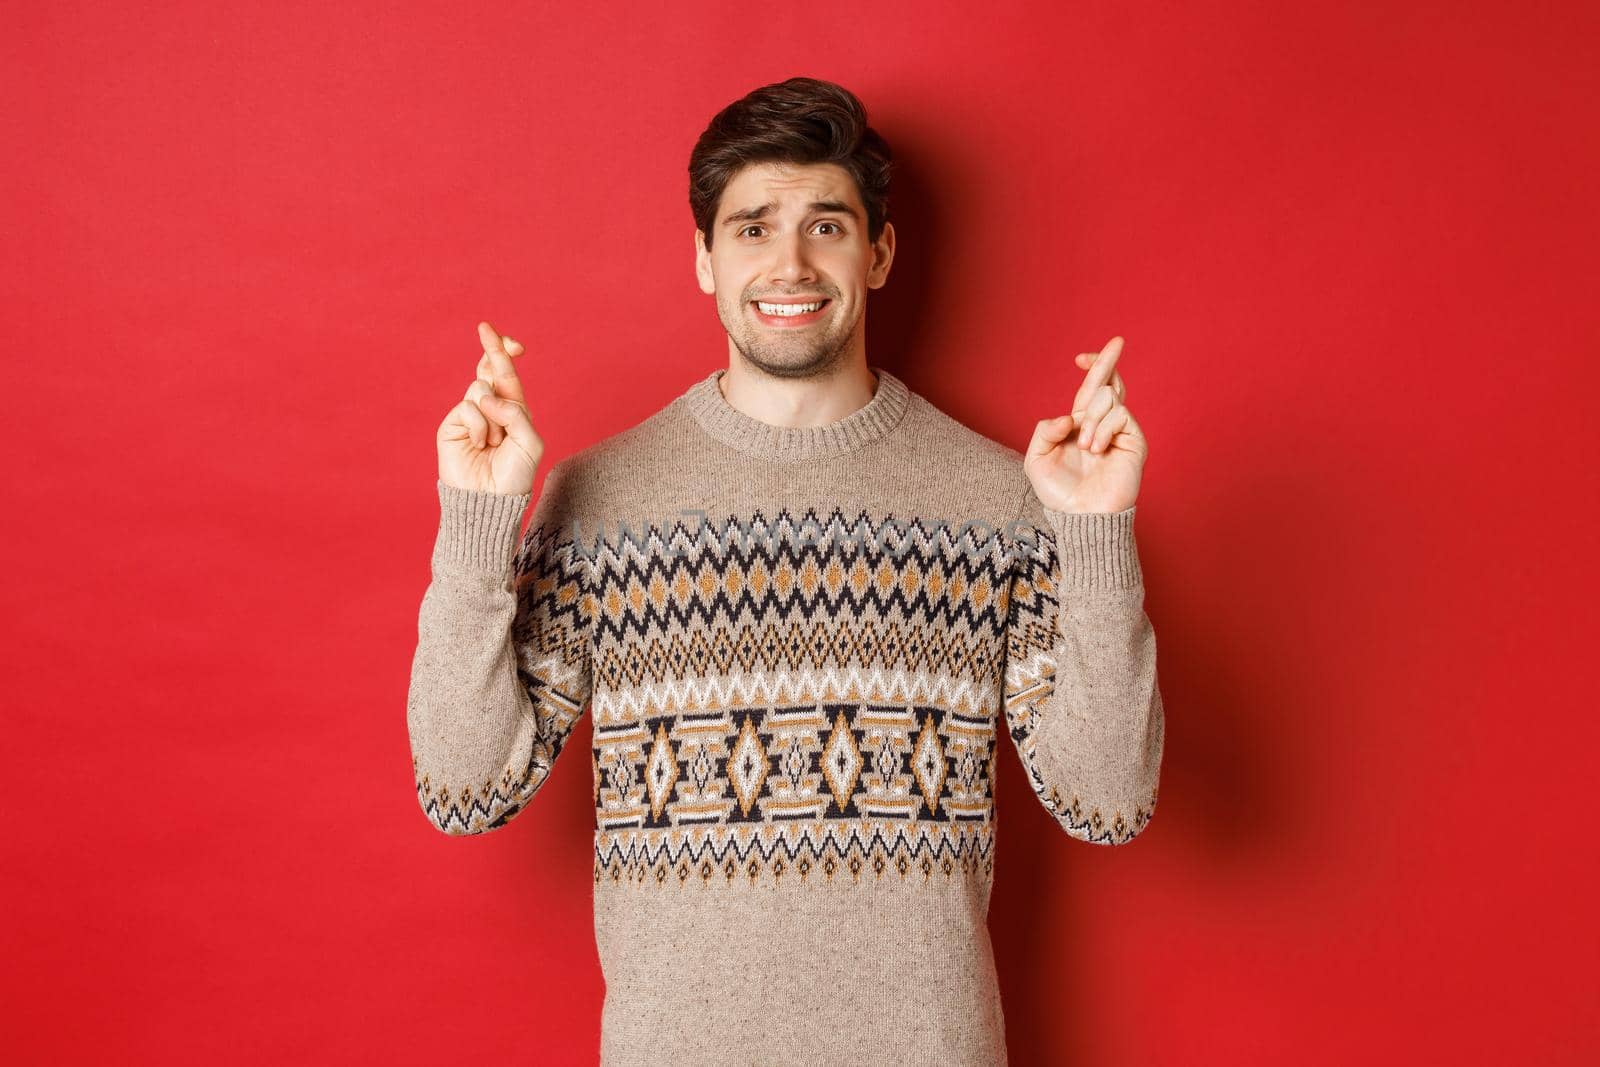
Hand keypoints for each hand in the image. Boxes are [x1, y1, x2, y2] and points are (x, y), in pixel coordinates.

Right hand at [436, 320, 544, 495]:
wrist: (488, 500)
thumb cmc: (514, 475)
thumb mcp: (530, 443)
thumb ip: (516, 414)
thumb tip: (487, 395)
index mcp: (512, 409)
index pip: (507, 375)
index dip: (506, 354)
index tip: (513, 342)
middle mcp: (491, 408)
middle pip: (489, 369)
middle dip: (492, 348)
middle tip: (486, 327)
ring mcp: (470, 415)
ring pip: (480, 389)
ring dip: (493, 415)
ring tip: (494, 442)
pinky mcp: (452, 424)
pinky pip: (468, 407)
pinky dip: (479, 425)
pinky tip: (480, 445)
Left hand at [1023, 336, 1147, 513]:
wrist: (1082, 516)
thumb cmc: (1060, 492)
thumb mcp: (1037, 459)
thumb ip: (1044, 431)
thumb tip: (1069, 416)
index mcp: (1080, 424)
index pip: (1089, 389)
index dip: (1091, 369)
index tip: (1081, 357)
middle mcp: (1102, 424)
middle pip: (1109, 382)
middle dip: (1108, 359)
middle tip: (1117, 340)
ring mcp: (1120, 431)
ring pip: (1108, 398)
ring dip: (1091, 420)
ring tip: (1086, 448)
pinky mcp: (1135, 440)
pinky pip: (1119, 414)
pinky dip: (1102, 430)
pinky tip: (1097, 449)